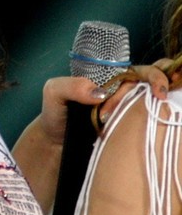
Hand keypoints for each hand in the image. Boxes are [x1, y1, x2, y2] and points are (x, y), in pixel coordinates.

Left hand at [37, 67, 170, 146]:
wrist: (54, 143)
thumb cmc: (56, 112)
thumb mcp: (54, 91)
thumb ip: (71, 86)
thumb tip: (100, 93)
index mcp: (108, 79)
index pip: (139, 71)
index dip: (153, 76)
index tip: (159, 90)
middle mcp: (122, 95)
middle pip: (150, 87)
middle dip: (158, 89)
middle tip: (160, 98)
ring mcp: (127, 115)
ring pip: (151, 108)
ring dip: (152, 110)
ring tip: (137, 116)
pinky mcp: (126, 134)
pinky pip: (145, 128)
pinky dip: (151, 127)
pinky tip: (150, 130)